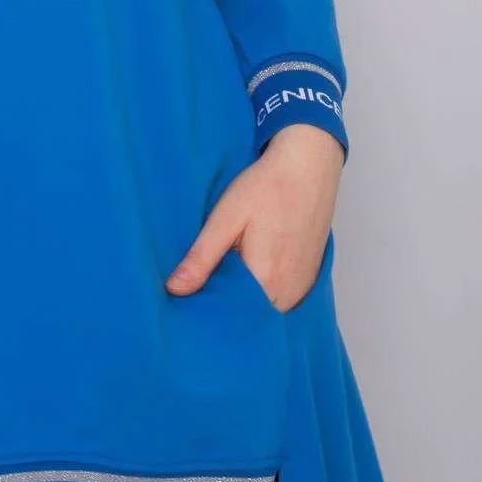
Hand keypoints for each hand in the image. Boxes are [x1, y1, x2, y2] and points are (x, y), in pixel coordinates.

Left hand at [163, 124, 342, 311]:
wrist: (308, 166)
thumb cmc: (267, 187)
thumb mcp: (226, 218)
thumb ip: (201, 258)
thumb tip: (174, 290)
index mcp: (265, 280)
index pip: (228, 316)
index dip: (206, 310)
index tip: (187, 301)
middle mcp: (287, 292)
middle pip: (248, 316)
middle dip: (224, 305)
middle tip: (202, 283)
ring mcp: (300, 288)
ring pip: (264, 309)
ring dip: (244, 299)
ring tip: (222, 275)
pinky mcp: (307, 279)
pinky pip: (279, 299)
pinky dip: (262, 292)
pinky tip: (248, 270)